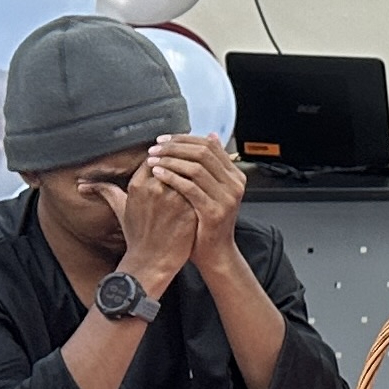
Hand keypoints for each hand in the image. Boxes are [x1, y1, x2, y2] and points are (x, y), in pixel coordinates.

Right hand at [91, 162, 206, 292]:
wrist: (151, 262)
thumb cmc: (136, 236)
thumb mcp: (120, 210)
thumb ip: (105, 192)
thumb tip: (82, 184)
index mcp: (138, 185)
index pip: (155, 158)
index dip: (163, 157)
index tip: (170, 160)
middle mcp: (155, 188)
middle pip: (173, 162)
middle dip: (180, 162)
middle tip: (189, 161)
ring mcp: (174, 199)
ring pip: (188, 174)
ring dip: (193, 173)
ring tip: (201, 174)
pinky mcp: (190, 209)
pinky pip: (200, 190)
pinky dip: (202, 188)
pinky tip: (205, 190)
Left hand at [146, 135, 248, 275]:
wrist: (214, 253)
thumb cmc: (207, 221)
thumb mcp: (213, 190)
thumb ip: (212, 166)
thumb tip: (211, 136)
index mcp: (235, 176)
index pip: (209, 145)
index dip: (184, 139)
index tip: (164, 139)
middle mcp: (235, 185)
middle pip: (203, 153)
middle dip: (175, 148)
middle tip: (155, 148)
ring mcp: (226, 199)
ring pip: (196, 167)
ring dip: (170, 160)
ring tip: (153, 160)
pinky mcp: (214, 212)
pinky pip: (189, 187)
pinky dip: (171, 178)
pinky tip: (157, 174)